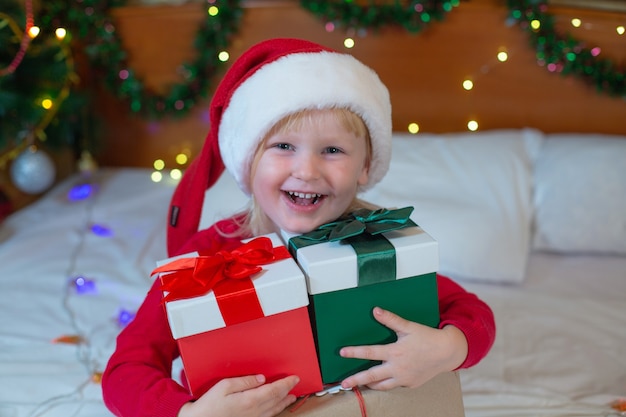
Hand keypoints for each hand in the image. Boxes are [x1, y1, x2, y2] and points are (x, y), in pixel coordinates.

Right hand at [178, 374, 299, 416]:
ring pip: (274, 410)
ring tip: (291, 396)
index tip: (294, 378)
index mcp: (249, 400)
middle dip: (288, 391)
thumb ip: (245, 381)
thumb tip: (261, 378)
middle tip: (296, 383)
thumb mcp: (225, 386)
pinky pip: (267, 416)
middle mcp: (254, 411)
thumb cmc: (209, 405)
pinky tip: (276, 407)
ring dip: (284, 402)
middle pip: (277, 400)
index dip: (286, 384)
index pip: (274, 390)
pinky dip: (275, 410)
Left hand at [339, 307, 467, 390]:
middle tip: (344, 384)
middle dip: (356, 380)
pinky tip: (381, 381)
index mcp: (395, 352)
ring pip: (382, 385)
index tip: (342, 352)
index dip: (354, 352)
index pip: (370, 353)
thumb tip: (376, 311)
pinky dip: (386, 383)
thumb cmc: (428, 338)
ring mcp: (404, 378)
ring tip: (360, 384)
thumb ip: (391, 320)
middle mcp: (397, 368)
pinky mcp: (410, 384)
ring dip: (370, 384)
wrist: (447, 352)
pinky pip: (394, 385)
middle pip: (371, 376)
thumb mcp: (408, 326)